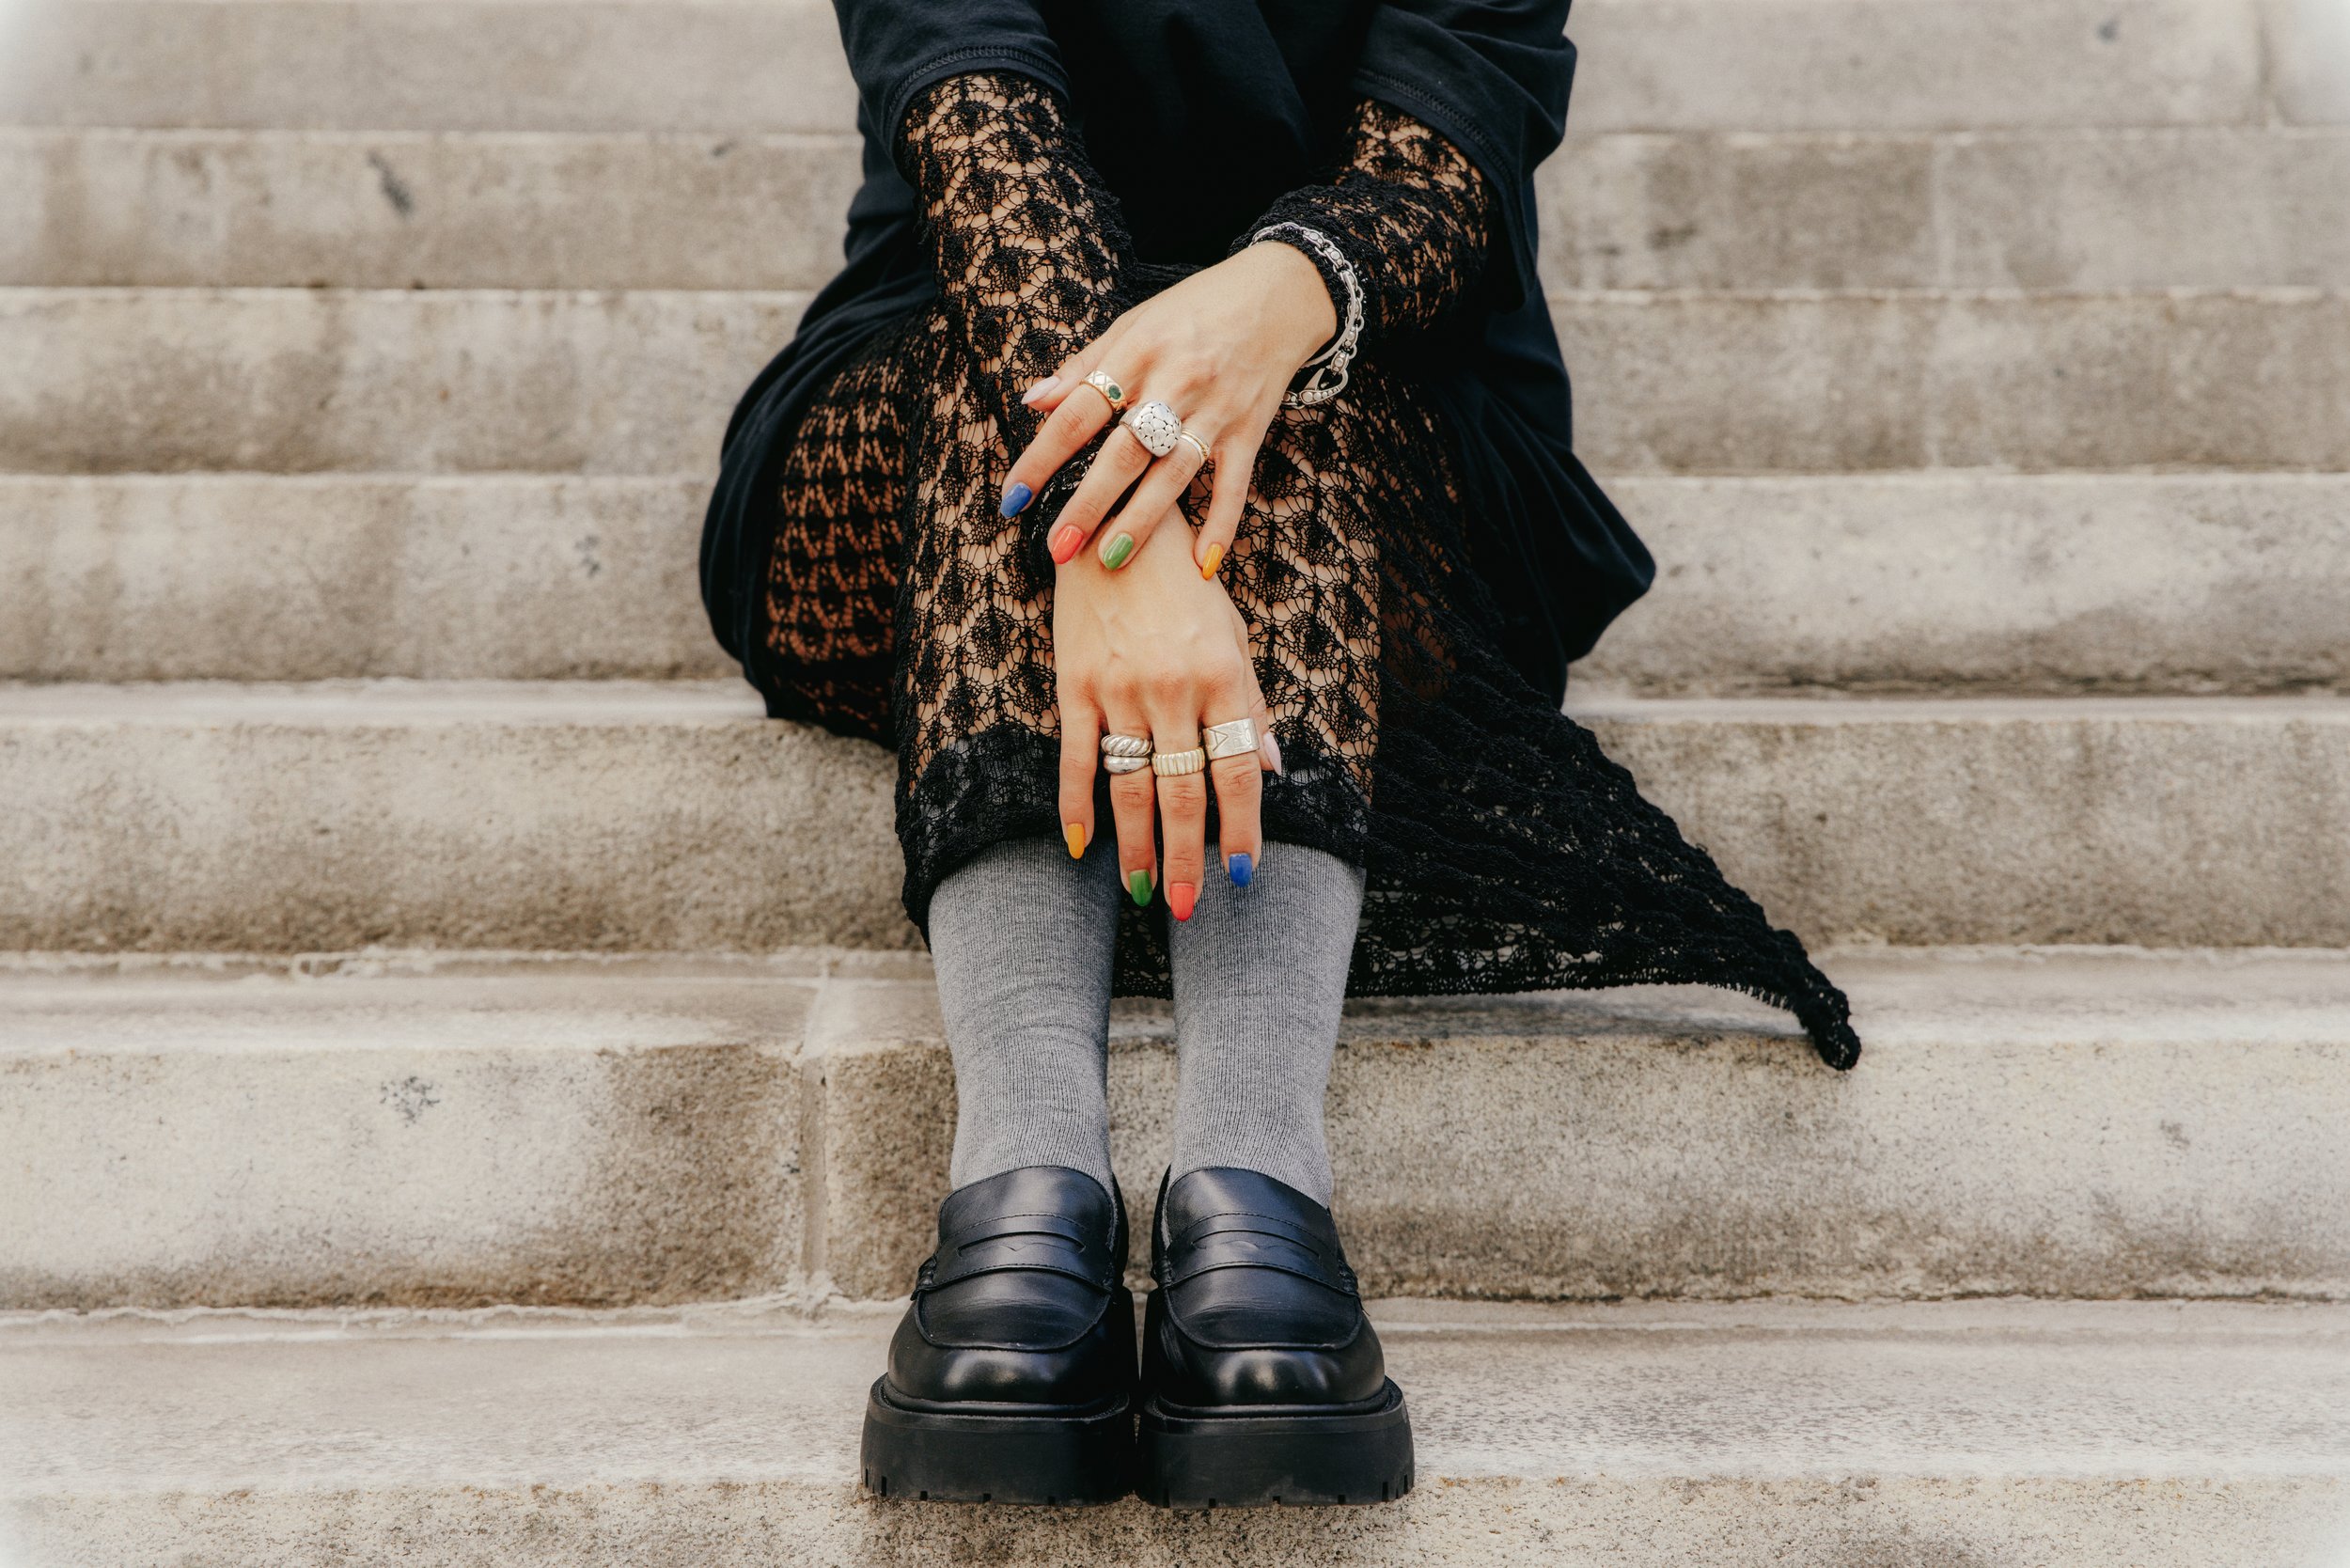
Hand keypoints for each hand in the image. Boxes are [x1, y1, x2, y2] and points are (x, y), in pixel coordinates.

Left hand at [1002, 241, 1336, 577]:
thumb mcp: (1134, 322)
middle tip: (1058, 548)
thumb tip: (1032, 402)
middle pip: (1125, 451)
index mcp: (1137, 351)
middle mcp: (1176, 382)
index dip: (1042, 457)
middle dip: (1089, 502)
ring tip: (1110, 559)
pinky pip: (1234, 485)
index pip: (1079, 412)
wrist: (1278, 293)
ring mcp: (1216, 409)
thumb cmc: (1195, 310)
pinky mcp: (1250, 430)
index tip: (1013, 497)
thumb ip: (1085, 365)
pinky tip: (1201, 565)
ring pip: (1174, 473)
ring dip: (1142, 520)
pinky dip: (1221, 525)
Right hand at [1054, 505, 1276, 920]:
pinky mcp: (1075, 685)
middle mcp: (1173, 689)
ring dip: (1138, 846)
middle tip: (1188, 907)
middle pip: (1183, 791)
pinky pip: (1077, 759)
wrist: (1116, 526)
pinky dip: (1077, 807)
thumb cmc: (1185, 586)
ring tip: (1146, 891)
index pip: (1236, 770)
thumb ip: (1252, 705)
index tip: (1241, 873)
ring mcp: (1121, 689)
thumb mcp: (1233, 635)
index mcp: (1223, 677)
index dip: (1240, 828)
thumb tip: (1273, 770)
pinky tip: (1082, 848)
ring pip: (1131, 786)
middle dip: (1188, 856)